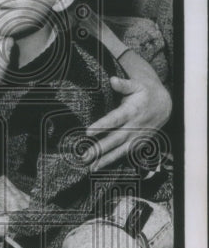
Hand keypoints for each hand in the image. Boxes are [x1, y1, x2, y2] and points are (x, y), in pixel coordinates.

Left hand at [86, 52, 171, 169]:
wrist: (164, 105)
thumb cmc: (145, 93)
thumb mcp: (137, 85)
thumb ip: (124, 84)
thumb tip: (112, 79)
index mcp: (132, 111)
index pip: (115, 119)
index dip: (102, 125)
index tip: (88, 132)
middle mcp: (135, 126)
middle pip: (115, 139)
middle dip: (100, 149)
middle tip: (84, 156)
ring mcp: (138, 137)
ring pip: (121, 151)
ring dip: (106, 160)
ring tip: (91, 167)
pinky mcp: (139, 143)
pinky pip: (125, 154)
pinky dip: (114, 161)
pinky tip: (100, 167)